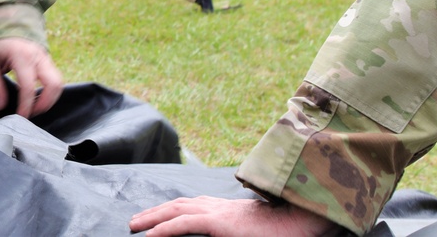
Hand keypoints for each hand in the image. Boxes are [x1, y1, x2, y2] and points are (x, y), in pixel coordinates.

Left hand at [0, 37, 62, 117]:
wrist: (5, 20)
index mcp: (21, 56)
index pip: (28, 87)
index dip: (26, 106)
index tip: (20, 117)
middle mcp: (38, 56)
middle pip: (54, 84)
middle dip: (45, 104)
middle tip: (31, 114)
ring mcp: (45, 56)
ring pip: (59, 82)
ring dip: (50, 99)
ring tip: (34, 107)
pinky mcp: (47, 59)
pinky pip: (55, 77)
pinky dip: (50, 91)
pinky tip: (37, 97)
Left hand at [129, 196, 339, 236]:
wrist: (302, 221)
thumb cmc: (282, 229)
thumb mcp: (249, 231)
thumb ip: (231, 230)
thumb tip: (227, 231)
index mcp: (224, 208)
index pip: (190, 205)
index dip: (170, 210)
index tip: (154, 216)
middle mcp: (217, 205)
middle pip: (177, 204)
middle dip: (153, 212)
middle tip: (134, 222)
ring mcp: (217, 212)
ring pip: (175, 211)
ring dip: (152, 218)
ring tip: (134, 226)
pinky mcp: (219, 222)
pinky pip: (183, 224)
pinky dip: (164, 229)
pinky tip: (149, 235)